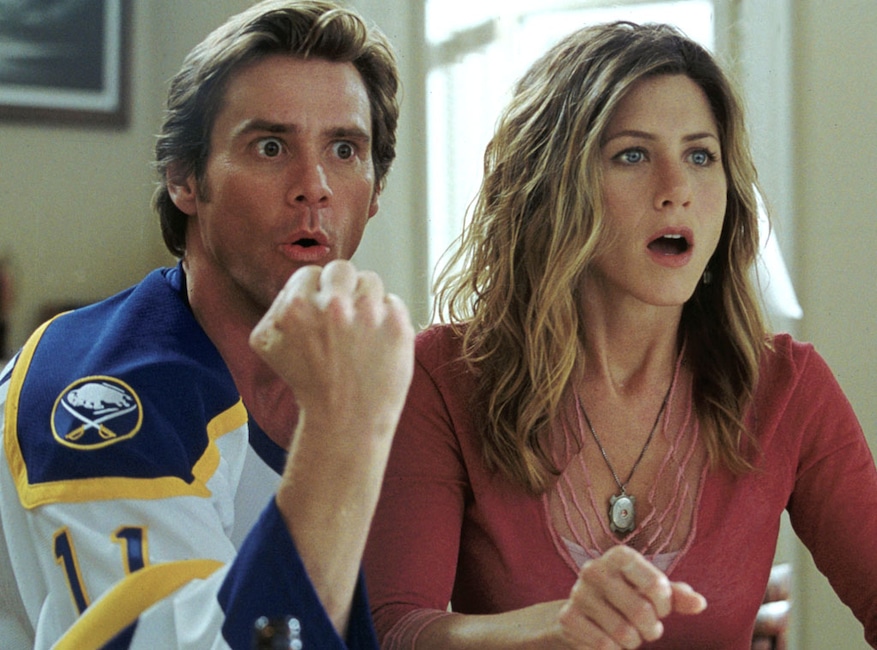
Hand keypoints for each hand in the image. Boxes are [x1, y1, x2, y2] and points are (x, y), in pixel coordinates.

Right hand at [249, 260, 413, 433]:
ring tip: (361, 330)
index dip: (316, 292)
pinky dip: (387, 319)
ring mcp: (368, 314)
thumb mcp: (268, 345)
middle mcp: (333, 305)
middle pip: (342, 269)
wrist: (346, 422)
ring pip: (370, 281)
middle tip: (343, 317)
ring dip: (366, 300)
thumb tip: (298, 286)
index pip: (311, 273)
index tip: (321, 313)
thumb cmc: (308, 385)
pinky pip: (393, 302)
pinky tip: (377, 343)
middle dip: (342, 289)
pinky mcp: (397, 325)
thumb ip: (276, 307)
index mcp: (297, 307)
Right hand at [556, 545, 705, 648]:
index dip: (665, 604)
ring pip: (624, 632)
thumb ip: (677, 596)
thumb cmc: (627, 596)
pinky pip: (604, 645)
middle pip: (641, 611)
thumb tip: (700, 603)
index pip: (656, 584)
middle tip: (647, 628)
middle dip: (652, 629)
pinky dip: (614, 649)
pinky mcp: (567, 617)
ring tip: (628, 634)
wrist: (584, 611)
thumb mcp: (653, 592)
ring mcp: (578, 593)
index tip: (661, 608)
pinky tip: (610, 640)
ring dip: (633, 641)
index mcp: (619, 555)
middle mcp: (595, 569)